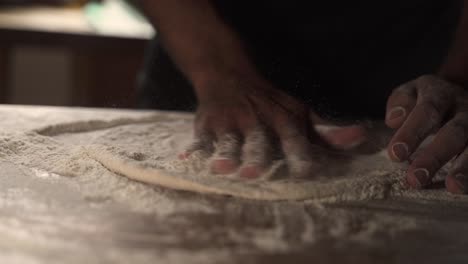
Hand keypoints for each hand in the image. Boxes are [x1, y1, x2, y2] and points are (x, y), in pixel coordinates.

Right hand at [180, 73, 365, 177]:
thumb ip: (325, 132)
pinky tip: (186, 157)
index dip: (297, 153)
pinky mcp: (206, 123)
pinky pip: (199, 136)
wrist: (228, 73)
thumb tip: (360, 138)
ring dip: (225, 154)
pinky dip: (194, 147)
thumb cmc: (268, 102)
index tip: (305, 172)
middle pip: (257, 139)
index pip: (291, 135)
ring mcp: (228, 120)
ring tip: (221, 170)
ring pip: (227, 139)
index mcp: (279, 116)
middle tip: (254, 175)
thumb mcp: (297, 112)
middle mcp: (254, 118)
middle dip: (256, 155)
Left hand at [385, 75, 467, 193]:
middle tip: (416, 178)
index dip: (411, 133)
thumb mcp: (411, 92)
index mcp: (440, 94)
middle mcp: (465, 108)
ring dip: (466, 168)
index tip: (396, 155)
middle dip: (435, 156)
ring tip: (454, 187)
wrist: (461, 90)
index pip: (426, 112)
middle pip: (454, 132)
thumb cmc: (427, 98)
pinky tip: (466, 188)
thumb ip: (400, 102)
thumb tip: (394, 120)